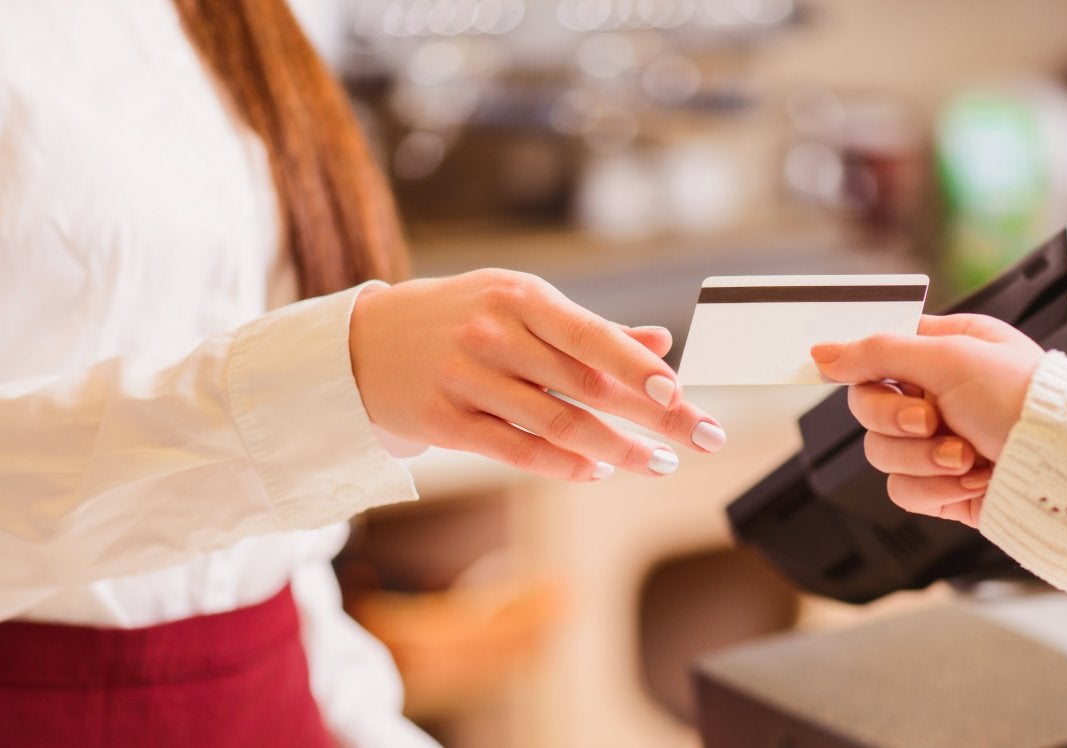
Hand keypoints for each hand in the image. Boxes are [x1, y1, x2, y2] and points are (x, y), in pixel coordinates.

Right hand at [349, 270, 725, 480]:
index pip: (590, 335)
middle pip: (588, 385)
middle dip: (654, 415)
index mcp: (519, 297)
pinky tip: (598, 471)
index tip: (680, 393)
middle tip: (702, 435)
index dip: (637, 367)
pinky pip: (518, 450)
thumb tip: (662, 345)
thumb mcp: (521, 305)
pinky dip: (564, 465)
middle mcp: (494, 335)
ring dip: (618, 450)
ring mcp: (467, 379)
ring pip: (558, 424)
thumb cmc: (461, 318)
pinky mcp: (446, 421)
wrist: (364, 343)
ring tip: (660, 462)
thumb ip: (591, 330)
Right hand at [811, 314, 1043, 524]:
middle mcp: (939, 395)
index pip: (877, 353)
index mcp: (945, 351)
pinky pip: (902, 490)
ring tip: (966, 455)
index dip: (862, 367)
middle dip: (896, 419)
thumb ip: (879, 352)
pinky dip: (935, 489)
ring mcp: (938, 444)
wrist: (1065, 469)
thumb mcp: (950, 357)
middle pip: (868, 407)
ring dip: (922, 458)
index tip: (847, 374)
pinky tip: (971, 479)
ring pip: (881, 453)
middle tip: (931, 419)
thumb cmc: (1026, 402)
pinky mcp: (942, 487)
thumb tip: (825, 352)